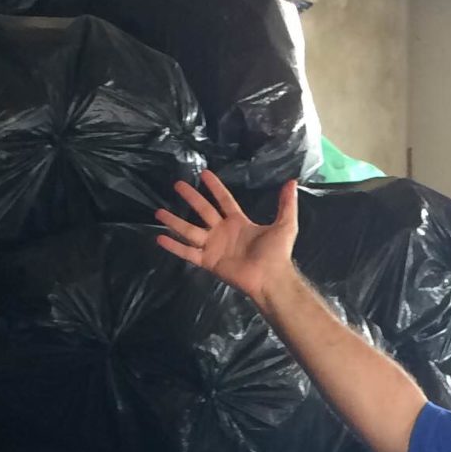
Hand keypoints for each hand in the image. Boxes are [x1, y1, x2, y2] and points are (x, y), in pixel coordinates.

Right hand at [155, 171, 298, 300]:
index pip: (223, 200)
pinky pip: (188, 252)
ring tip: (158, 211)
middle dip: (190, 197)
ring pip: (190, 230)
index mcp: (238, 222)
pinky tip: (160, 238)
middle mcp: (223, 232)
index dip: (214, 187)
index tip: (204, 174)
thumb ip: (286, 204)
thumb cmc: (277, 253)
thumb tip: (292, 182)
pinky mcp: (208, 261)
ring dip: (175, 221)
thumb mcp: (286, 224)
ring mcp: (214, 246)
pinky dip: (174, 246)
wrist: (271, 277)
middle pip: (203, 210)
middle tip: (177, 184)